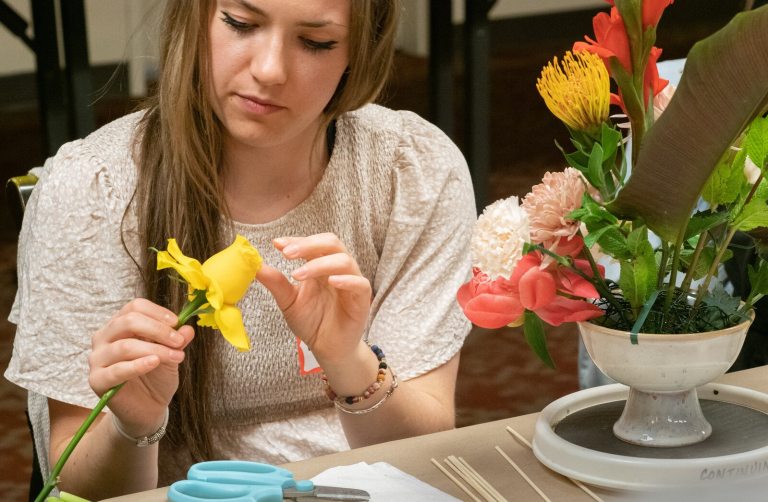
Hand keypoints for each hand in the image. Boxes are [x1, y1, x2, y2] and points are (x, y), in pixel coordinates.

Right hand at [88, 298, 194, 436]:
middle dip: (158, 330)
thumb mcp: (171, 353)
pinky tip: (154, 363)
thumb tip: (188, 328)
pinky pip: (117, 369)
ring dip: (155, 349)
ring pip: (125, 345)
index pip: (135, 307)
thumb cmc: (156, 376)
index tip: (177, 323)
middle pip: (128, 321)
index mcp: (119, 325)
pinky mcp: (97, 380)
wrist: (147, 408)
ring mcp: (97, 358)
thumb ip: (178, 340)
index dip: (158, 313)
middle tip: (179, 341)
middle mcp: (104, 338)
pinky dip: (138, 365)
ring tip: (177, 356)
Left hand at [257, 233, 371, 364]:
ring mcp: (352, 282)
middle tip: (287, 253)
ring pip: (344, 260)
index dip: (296, 240)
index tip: (277, 244)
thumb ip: (276, 283)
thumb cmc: (312, 322)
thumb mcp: (289, 301)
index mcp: (321, 266)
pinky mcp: (362, 299)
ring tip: (298, 274)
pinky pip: (360, 283)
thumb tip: (255, 267)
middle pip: (331, 243)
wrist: (327, 349)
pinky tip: (332, 281)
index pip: (313, 243)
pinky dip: (347, 280)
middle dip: (309, 245)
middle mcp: (338, 269)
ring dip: (320, 264)